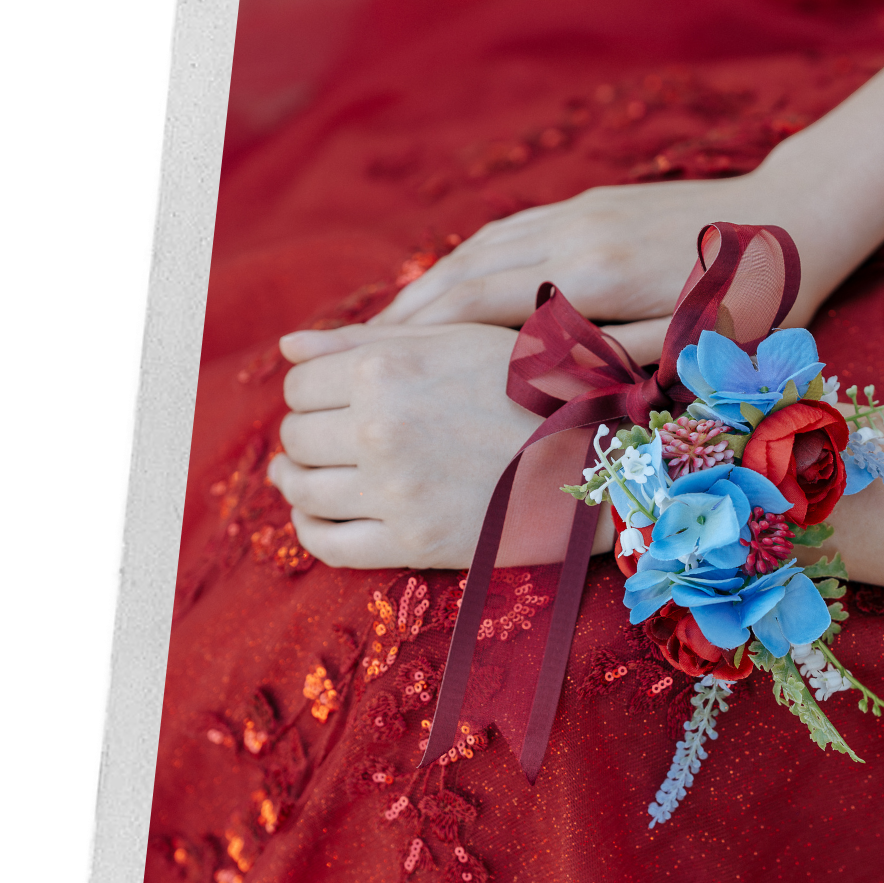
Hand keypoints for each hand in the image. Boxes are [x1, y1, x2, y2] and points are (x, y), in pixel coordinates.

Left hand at [270, 321, 615, 571]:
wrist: (594, 457)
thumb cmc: (527, 388)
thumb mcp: (455, 341)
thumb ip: (367, 339)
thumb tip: (289, 346)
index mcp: (387, 369)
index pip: (301, 383)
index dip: (312, 388)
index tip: (334, 396)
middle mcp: (380, 428)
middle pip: (297, 434)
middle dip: (309, 431)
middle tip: (335, 432)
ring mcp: (393, 490)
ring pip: (302, 487)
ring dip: (297, 478)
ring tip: (313, 471)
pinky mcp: (410, 542)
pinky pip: (326, 543)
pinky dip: (309, 528)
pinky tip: (319, 513)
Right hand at [371, 174, 785, 353]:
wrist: (796, 215)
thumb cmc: (757, 305)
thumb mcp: (693, 353)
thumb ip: (619, 372)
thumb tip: (545, 400)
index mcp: (593, 276)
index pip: (480, 307)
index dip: (419, 340)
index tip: (367, 372)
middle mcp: (572, 234)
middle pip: (463, 274)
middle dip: (401, 318)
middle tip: (342, 358)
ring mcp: (578, 211)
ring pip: (480, 248)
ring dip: (427, 288)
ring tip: (380, 333)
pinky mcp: (590, 202)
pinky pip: (509, 233)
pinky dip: (466, 263)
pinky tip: (445, 291)